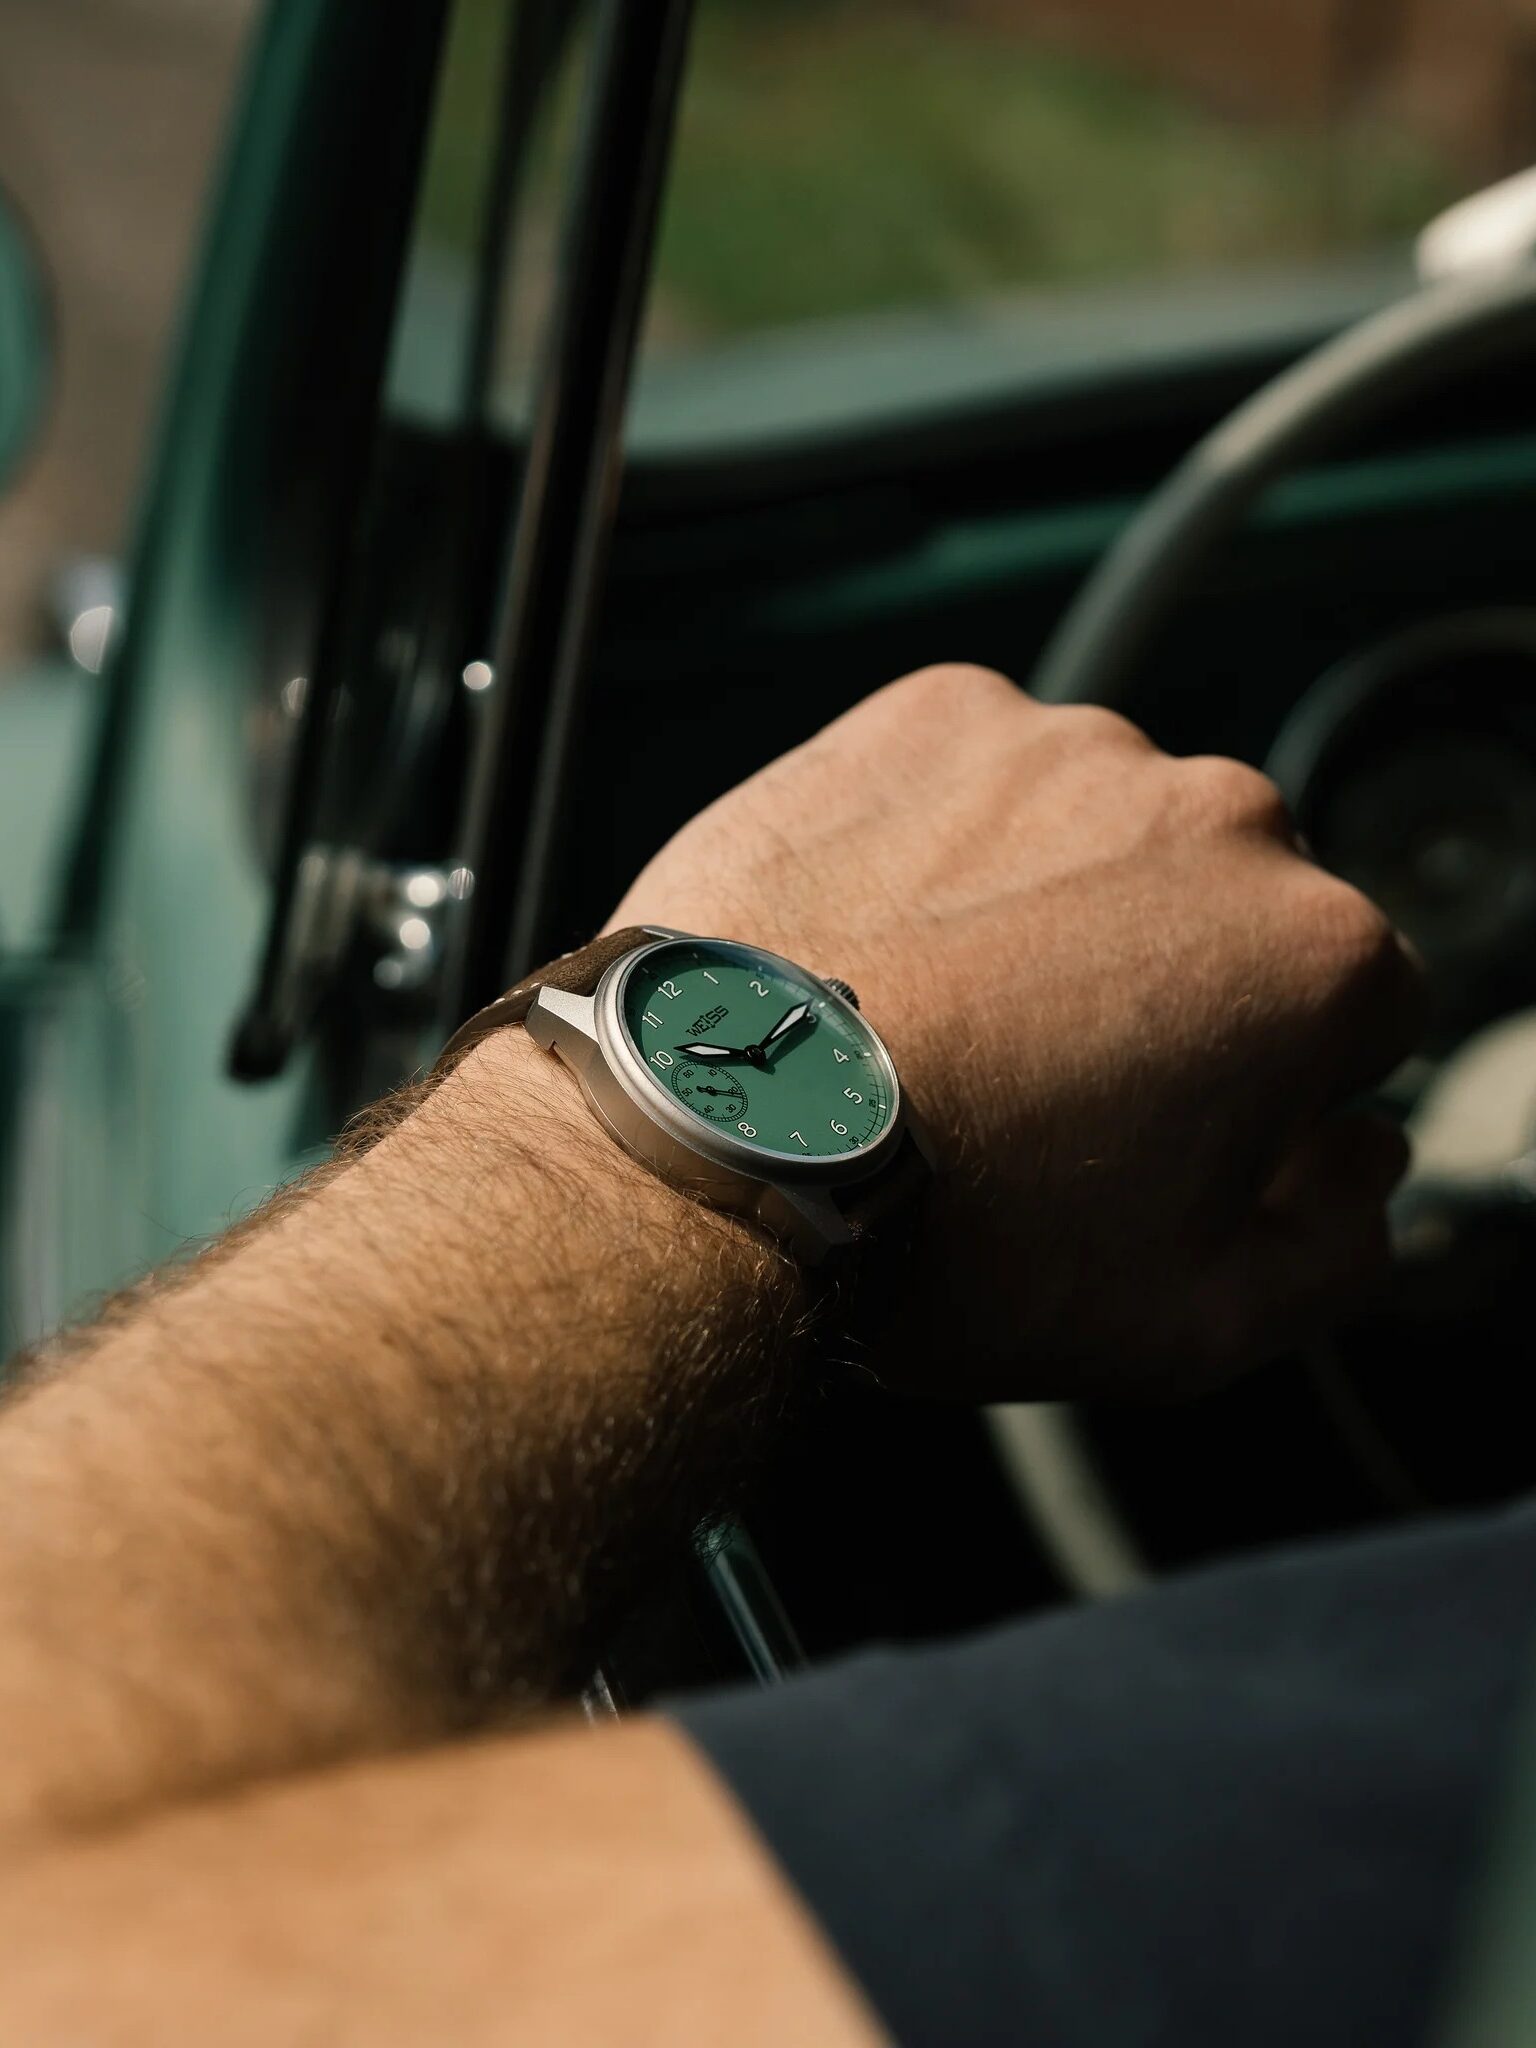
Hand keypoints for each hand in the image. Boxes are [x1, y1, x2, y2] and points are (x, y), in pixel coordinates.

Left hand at [611, 665, 1421, 1398]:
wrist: (723, 1145)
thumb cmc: (948, 1236)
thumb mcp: (1196, 1324)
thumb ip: (1339, 1246)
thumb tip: (1356, 1169)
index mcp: (1312, 956)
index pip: (1359, 1007)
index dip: (1277, 1083)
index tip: (1184, 1121)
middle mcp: (1213, 818)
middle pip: (1233, 904)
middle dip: (1172, 981)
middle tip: (1051, 1080)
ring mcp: (1065, 750)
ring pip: (1104, 829)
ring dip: (1059, 900)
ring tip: (948, 1015)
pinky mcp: (934, 716)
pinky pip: (980, 774)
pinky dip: (950, 838)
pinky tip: (889, 940)